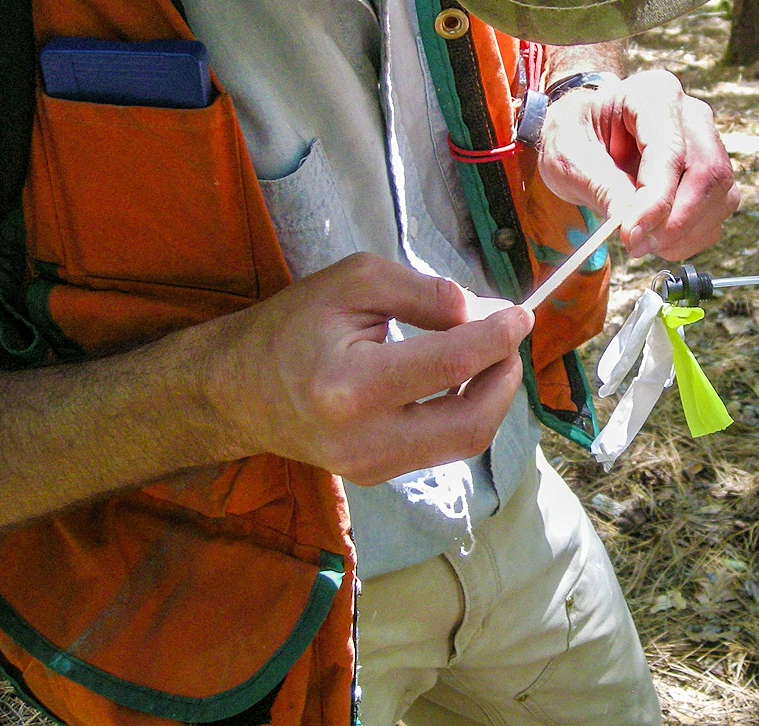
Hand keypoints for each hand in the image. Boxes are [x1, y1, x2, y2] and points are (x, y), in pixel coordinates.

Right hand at [201, 253, 531, 484]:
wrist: (236, 391)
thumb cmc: (292, 326)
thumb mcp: (353, 282)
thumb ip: (424, 293)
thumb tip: (483, 313)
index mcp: (351, 386)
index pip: (451, 365)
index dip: (498, 337)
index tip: (522, 314)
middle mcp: (364, 440)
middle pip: (472, 421)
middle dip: (506, 377)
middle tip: (510, 339)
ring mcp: (372, 468)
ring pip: (465, 441)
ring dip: (493, 396)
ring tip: (490, 354)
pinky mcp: (378, 476)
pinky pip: (444, 447)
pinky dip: (467, 410)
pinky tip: (462, 379)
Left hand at [537, 69, 739, 260]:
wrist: (585, 134)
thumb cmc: (575, 135)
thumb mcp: (568, 156)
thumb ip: (599, 186)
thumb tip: (630, 225)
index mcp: (654, 95)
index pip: (670, 150)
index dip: (657, 197)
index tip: (631, 233)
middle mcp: (691, 116)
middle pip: (708, 173)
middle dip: (676, 220)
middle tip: (636, 244)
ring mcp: (708, 145)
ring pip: (720, 196)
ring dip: (683, 233)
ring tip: (640, 241)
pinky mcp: (712, 177)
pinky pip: (717, 214)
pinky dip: (688, 238)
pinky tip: (655, 239)